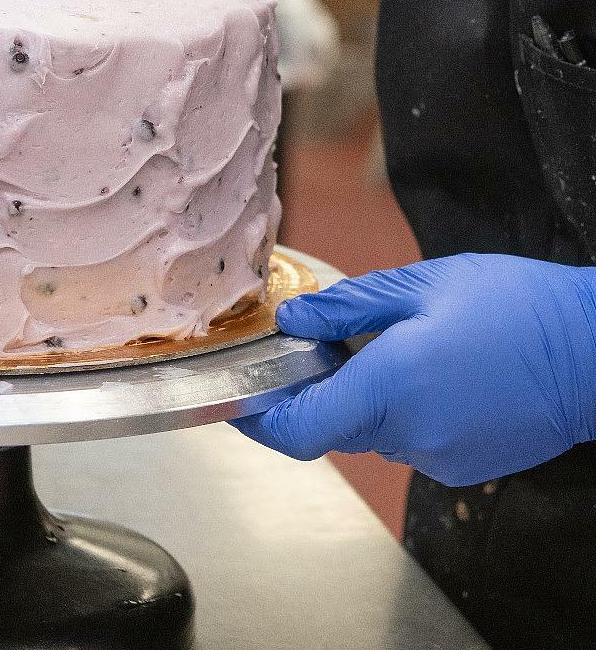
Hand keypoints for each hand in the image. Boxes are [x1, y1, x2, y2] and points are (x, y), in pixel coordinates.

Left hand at [232, 254, 595, 485]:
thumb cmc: (512, 307)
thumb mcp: (418, 288)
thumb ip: (345, 309)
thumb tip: (291, 321)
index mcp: (388, 389)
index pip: (296, 430)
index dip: (256, 418)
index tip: (237, 399)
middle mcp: (409, 435)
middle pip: (331, 424)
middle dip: (318, 387)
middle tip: (325, 340)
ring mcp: (439, 456)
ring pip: (370, 429)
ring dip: (364, 393)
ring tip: (395, 344)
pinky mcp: (463, 463)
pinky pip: (409, 437)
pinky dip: (401, 407)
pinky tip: (430, 368)